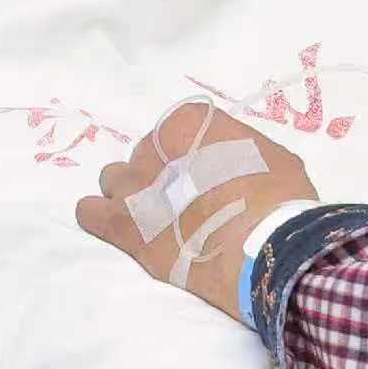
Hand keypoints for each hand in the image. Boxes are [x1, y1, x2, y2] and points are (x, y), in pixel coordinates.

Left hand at [75, 103, 319, 322]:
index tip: (205, 177)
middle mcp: (152, 148)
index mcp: (188, 123)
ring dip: (131, 195)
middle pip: (145, 156)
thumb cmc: (278, 199)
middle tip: (186, 203)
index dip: (190, 157)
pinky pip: (90, 212)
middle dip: (160, 176)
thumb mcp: (268, 156)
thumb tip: (231, 168)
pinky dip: (101, 217)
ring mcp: (133, 186)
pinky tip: (123, 230)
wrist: (263, 245)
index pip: (175, 131)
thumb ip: (237, 151)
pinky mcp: (122, 227)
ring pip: (114, 180)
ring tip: (154, 220)